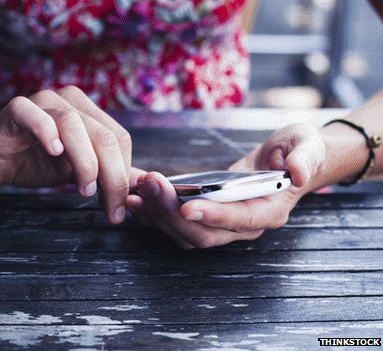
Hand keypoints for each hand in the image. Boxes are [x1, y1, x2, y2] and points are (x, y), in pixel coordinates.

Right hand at [0, 86, 131, 223]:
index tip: (118, 208)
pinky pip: (34, 116)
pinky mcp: (14, 111)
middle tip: (111, 209)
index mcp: (86, 112)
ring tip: (84, 190)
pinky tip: (53, 153)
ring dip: (86, 162)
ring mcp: (41, 103)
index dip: (124, 175)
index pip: (119, 139)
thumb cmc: (28, 162)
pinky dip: (47, 133)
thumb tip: (143, 185)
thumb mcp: (75, 171)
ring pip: (74, 125)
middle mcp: (67, 101)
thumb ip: (106, 173)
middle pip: (104, 135)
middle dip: (112, 177)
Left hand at [126, 123, 325, 248]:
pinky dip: (151, 214)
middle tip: (150, 185)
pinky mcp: (203, 219)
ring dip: (156, 214)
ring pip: (183, 233)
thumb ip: (304, 158)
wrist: (284, 161)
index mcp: (269, 211)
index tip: (186, 205)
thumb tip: (296, 172)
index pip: (239, 220)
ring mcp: (220, 226)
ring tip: (136, 188)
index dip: (213, 215)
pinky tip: (133, 197)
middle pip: (203, 233)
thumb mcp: (307, 145)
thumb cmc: (296, 151)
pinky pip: (173, 225)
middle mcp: (242, 226)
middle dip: (172, 212)